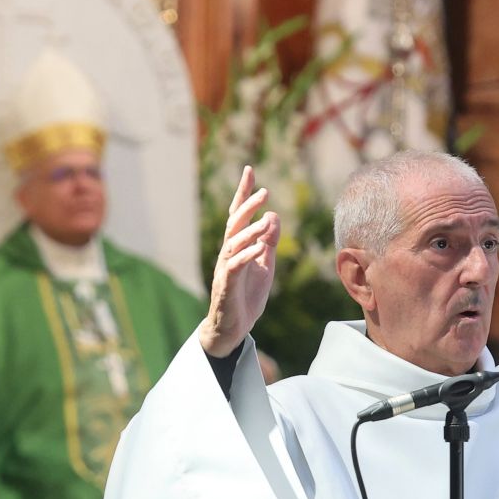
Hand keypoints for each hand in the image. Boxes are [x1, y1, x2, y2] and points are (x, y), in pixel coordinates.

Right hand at [198, 165, 280, 358]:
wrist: (232, 328)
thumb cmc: (245, 296)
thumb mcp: (264, 266)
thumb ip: (268, 243)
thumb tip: (273, 217)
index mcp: (237, 247)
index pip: (238, 215)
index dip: (243, 193)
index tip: (249, 170)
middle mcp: (228, 253)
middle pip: (234, 224)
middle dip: (247, 206)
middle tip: (264, 192)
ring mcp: (225, 268)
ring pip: (234, 243)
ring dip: (250, 230)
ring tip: (266, 219)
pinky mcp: (226, 285)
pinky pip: (235, 267)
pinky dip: (247, 256)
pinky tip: (259, 248)